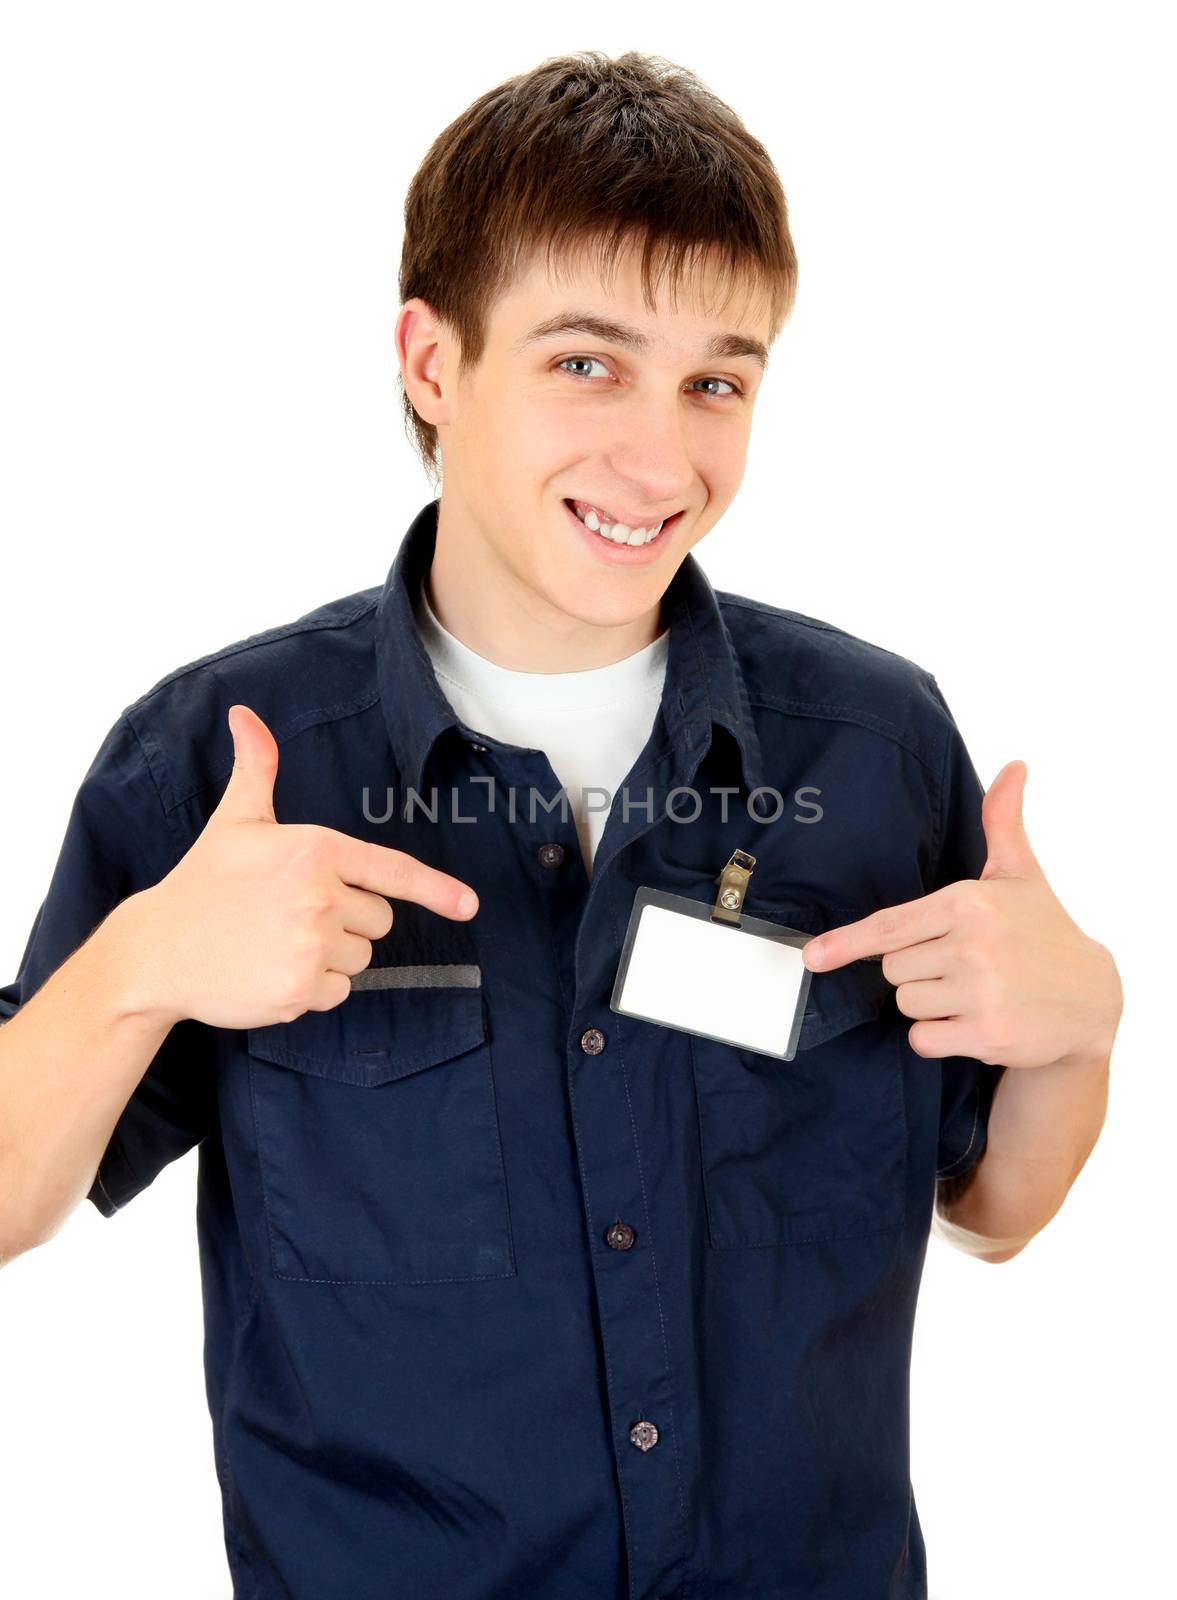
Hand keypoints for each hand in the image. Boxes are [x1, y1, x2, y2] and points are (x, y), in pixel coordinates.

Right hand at [126, 704, 479, 1031]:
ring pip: (360, 959)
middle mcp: (320, 895)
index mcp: (316, 849)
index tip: (469, 906)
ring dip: (329, 958)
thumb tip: (246, 716)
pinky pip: (338, 993)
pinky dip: (312, 990)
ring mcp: (311, 944)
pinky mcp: (300, 989)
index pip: (392, 870)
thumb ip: (258, 769)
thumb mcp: (235, 821)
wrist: (156, 950)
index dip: (436, 890)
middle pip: (379, 920)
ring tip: (275, 943)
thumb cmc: (203, 883)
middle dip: (346, 922)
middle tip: (289, 916)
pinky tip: (271, 972)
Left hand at [801, 761, 1121, 1069]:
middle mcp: (971, 946)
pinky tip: (975, 1021)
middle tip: (963, 966)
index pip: (889, 927)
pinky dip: (940, 1037)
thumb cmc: (1046, 932)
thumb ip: (1003, 822)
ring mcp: (979, 992)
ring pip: (906, 1004)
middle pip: (892, 969)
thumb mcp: (1021, 874)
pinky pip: (923, 1039)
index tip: (813, 956)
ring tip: (974, 992)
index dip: (847, 943)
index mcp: (967, 903)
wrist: (1094, 999)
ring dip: (930, 1005)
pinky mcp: (986, 1035)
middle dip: (917, 970)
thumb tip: (1014, 766)